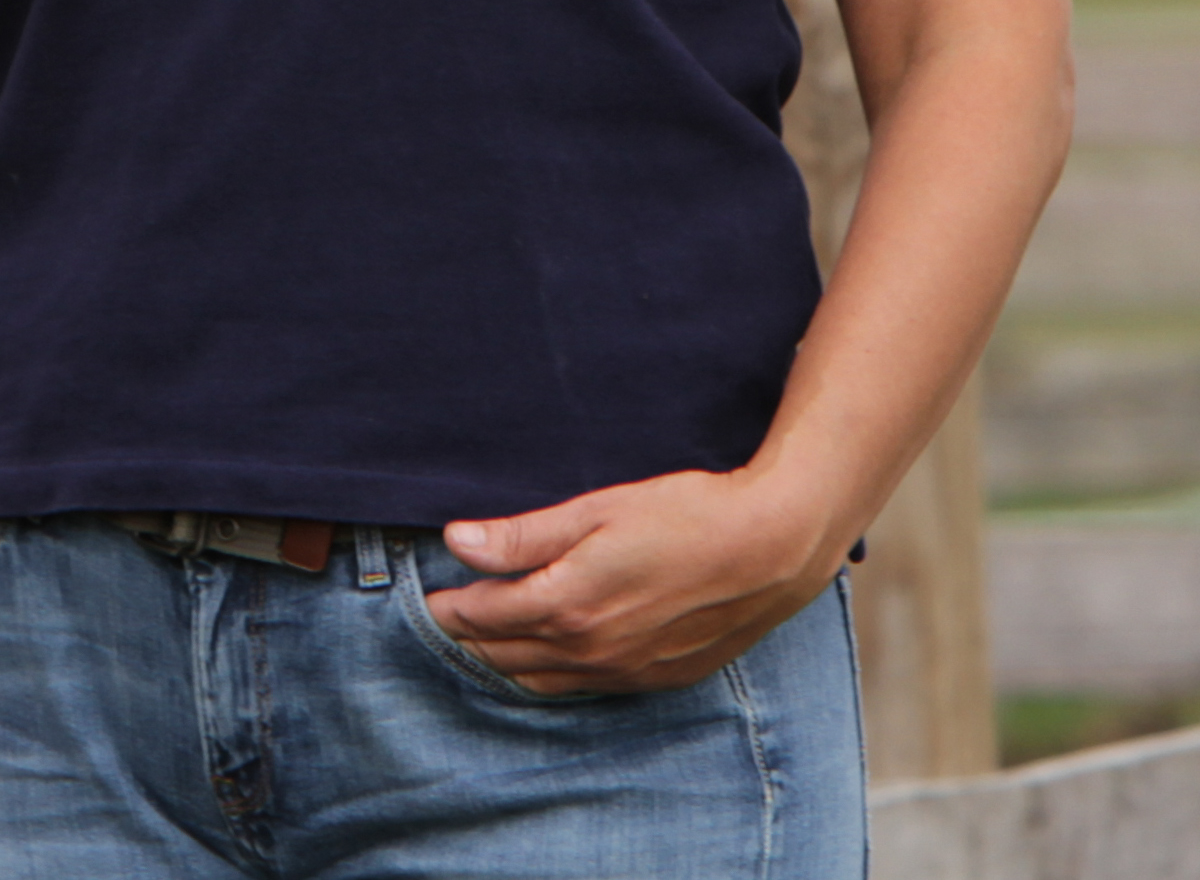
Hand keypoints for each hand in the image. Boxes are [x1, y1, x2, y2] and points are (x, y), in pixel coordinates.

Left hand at [429, 469, 845, 694]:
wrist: (770, 550)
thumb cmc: (686, 516)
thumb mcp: (597, 510)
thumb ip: (523, 535)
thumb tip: (456, 542)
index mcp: (565, 605)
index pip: (482, 616)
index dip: (450, 605)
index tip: (429, 594)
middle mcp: (587, 650)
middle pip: (502, 654)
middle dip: (467, 637)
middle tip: (445, 619)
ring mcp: (620, 671)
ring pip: (538, 680)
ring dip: (503, 662)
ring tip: (483, 641)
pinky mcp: (651, 679)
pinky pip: (580, 688)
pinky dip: (549, 676)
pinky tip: (545, 659)